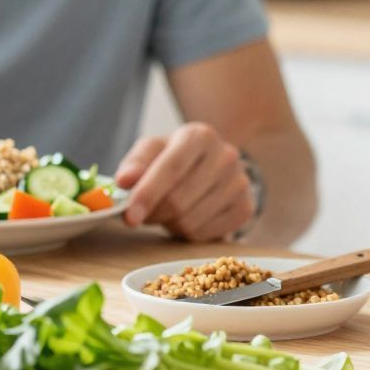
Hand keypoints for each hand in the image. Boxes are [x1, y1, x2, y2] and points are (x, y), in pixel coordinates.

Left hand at [114, 122, 252, 240]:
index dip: (147, 194)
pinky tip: (187, 217)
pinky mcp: (246, 207)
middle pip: (179, 200)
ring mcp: (240, 183)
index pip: (171, 168)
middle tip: (142, 214)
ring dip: (169, 224)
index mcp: (200, 135)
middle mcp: (226, 156)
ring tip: (167, 212)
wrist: (212, 165)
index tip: (129, 217)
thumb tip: (123, 180)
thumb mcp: (152, 151)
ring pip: (190, 221)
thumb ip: (135, 163)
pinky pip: (206, 234)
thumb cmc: (174, 158)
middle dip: (153, 213)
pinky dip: (189, 233)